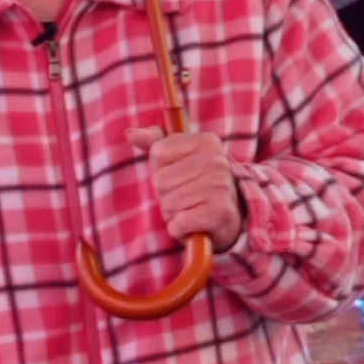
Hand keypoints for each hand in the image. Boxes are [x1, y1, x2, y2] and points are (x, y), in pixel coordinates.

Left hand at [126, 127, 243, 251]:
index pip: (158, 153)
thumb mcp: (180, 155)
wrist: (233, 215)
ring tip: (190, 209)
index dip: (162, 169)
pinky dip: (180, 229)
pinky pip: (178, 224)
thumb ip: (155, 141)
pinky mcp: (219, 214)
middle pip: (160, 180)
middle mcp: (216, 162)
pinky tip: (193, 224)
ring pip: (168, 204)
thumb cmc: (197, 181)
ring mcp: (220, 188)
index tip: (180, 174)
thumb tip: (130, 134)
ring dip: (173, 213)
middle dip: (166, 194)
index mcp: (206, 141)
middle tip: (185, 197)